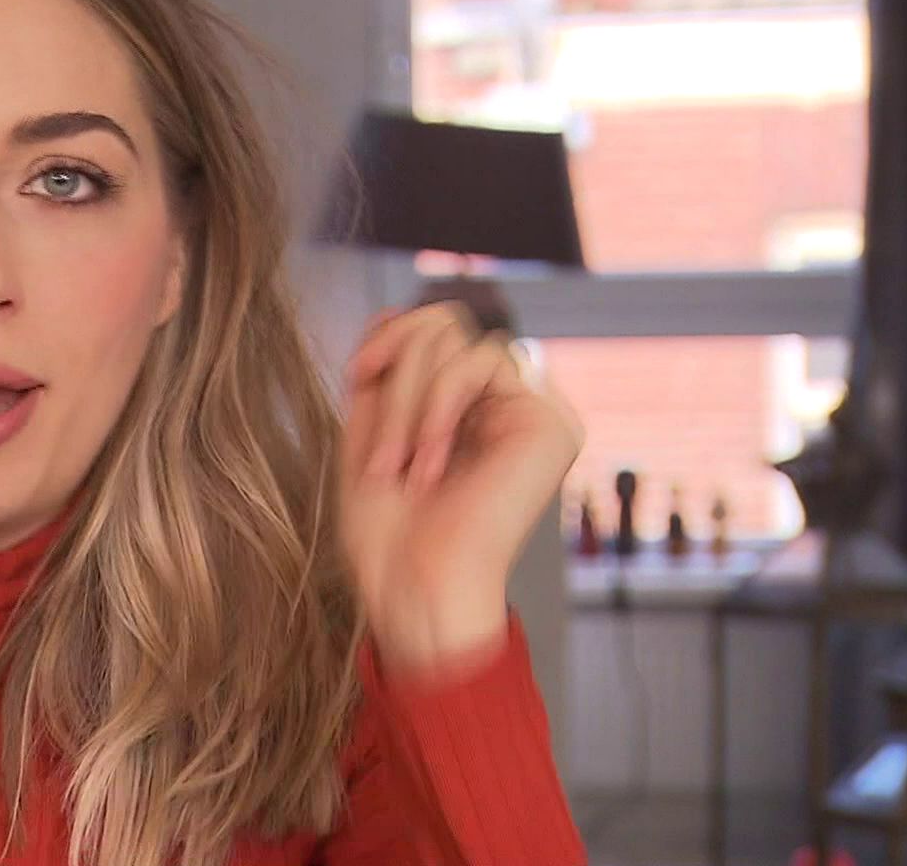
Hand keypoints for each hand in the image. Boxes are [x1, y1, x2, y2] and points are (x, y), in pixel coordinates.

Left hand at [337, 300, 584, 676]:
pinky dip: (436, 404)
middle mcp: (504, 406)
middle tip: (383, 453)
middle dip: (395, 378)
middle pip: (444, 323)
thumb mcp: (370, 436)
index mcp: (466, 410)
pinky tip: (430, 460)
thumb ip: (383, 375)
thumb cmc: (389, 538)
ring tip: (401, 467)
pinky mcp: (548, 423)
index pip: (434, 330)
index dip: (389, 337)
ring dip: (407, 403)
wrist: (414, 592)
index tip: (358, 376)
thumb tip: (390, 313)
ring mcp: (531, 412)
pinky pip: (481, 360)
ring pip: (454, 338)